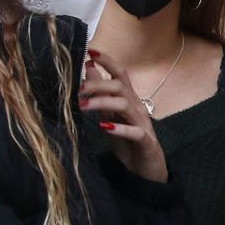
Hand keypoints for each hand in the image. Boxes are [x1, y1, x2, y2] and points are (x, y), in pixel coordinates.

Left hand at [80, 49, 167, 183]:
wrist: (145, 172)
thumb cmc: (127, 143)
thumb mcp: (111, 116)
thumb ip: (102, 94)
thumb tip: (89, 69)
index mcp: (129, 100)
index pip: (121, 74)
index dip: (108, 61)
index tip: (90, 52)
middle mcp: (137, 109)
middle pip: (120, 86)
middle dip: (98, 84)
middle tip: (78, 91)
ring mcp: (143, 125)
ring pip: (125, 104)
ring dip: (102, 102)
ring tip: (83, 107)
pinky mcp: (146, 143)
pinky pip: (135, 131)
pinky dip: (120, 128)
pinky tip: (105, 127)